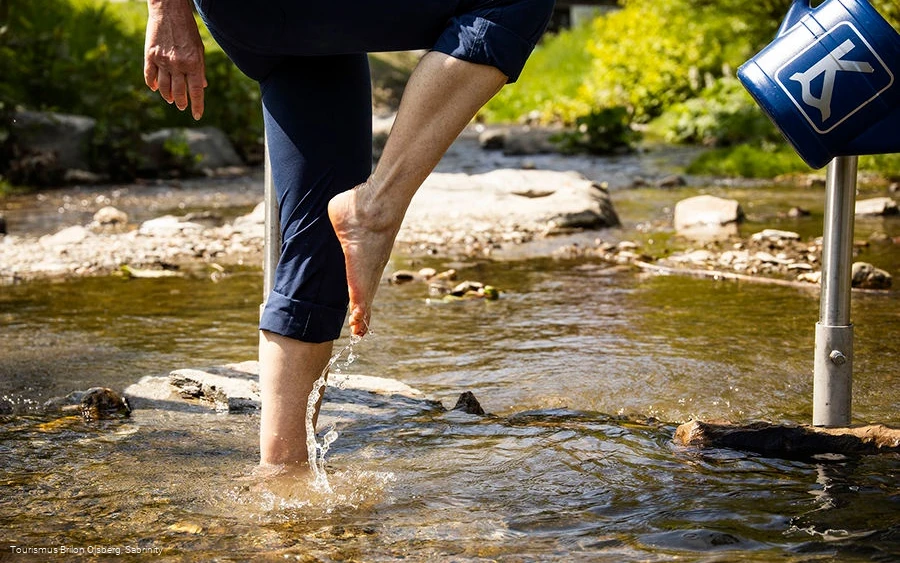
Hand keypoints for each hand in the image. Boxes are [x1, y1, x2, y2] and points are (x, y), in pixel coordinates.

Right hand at [144, 0, 206, 119]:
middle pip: (179, 92)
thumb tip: (203, 86)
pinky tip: (154, 88)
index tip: (197, 116)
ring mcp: (163, 61)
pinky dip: (152, 84)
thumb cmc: (188, 30)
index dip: (197, 106)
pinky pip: (149, 76)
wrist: (169, 11)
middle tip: (181, 106)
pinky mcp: (150, 55)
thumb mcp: (199, 49)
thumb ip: (200, 69)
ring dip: (167, 96)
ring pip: (163, 87)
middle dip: (181, 102)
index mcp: (194, 64)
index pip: (196, 91)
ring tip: (170, 100)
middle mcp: (178, 65)